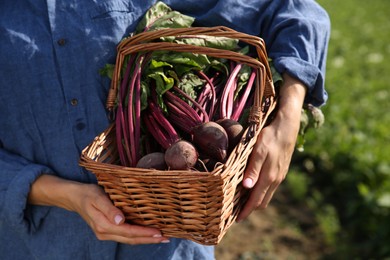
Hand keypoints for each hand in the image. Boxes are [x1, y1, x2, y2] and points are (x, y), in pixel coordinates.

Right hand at [28, 175, 169, 243]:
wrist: (74, 197)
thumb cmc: (87, 194)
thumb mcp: (97, 197)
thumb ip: (109, 209)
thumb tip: (121, 220)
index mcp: (103, 225)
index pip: (129, 232)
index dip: (144, 233)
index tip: (159, 232)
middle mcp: (105, 232)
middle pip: (131, 239)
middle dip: (149, 239)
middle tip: (166, 238)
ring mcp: (106, 233)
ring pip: (129, 239)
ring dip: (146, 239)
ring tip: (161, 237)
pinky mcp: (108, 230)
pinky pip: (126, 235)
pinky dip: (138, 235)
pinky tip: (147, 233)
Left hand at [236, 74, 306, 221]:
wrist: (287, 127)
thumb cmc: (270, 136)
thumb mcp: (259, 151)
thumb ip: (253, 169)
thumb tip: (247, 188)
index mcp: (268, 177)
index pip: (256, 200)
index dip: (246, 211)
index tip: (236, 220)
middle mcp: (275, 180)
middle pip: (261, 201)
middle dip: (249, 209)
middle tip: (235, 213)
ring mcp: (279, 176)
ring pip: (266, 195)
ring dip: (255, 201)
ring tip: (242, 203)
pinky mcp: (280, 171)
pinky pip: (269, 188)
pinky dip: (260, 192)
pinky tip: (252, 188)